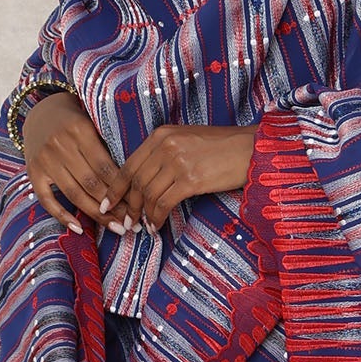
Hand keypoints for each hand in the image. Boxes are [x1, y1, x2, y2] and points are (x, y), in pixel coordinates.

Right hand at [20, 90, 128, 235]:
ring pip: (74, 194)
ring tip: (116, 228)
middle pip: (92, 184)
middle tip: (131, 223)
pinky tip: (79, 229)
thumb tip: (133, 183)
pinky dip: (62, 216)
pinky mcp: (33, 173)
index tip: (138, 205)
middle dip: (114, 207)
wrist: (41, 112)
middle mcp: (60, 146)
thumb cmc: (75, 121)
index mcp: (80, 131)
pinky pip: (47, 200)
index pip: (105, 168)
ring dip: (97, 215)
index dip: (122, 190)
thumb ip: (107, 148)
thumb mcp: (93, 125)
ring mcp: (44, 160)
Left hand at [116, 123, 258, 231]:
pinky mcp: (190, 180)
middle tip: (126, 221)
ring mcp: (177, 162)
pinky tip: (157, 226)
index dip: (116, 187)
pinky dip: (157, 218)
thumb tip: (145, 179)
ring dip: (142, 214)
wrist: (252, 148)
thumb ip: (164, 153)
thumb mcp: (187, 140)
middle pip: (135, 181)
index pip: (129, 164)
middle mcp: (165, 145)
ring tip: (143, 227)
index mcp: (161, 134)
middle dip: (127, 205)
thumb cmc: (223, 147)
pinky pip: (163, 203)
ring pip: (147, 194)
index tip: (108, 202)